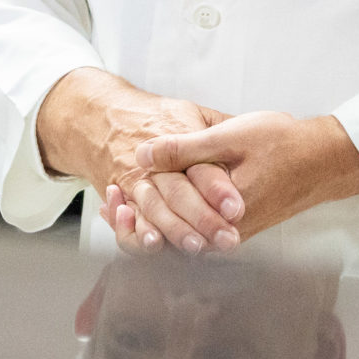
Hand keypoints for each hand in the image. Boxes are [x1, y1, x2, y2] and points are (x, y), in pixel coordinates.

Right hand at [33, 68, 241, 253]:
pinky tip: (153, 243)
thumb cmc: (157, 116)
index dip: (218, 188)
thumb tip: (255, 135)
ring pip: (155, 208)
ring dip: (176, 230)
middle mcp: (156, 163)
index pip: (201, 165)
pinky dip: (135, 232)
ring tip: (197, 246)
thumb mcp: (194, 113)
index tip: (237, 207)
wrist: (103, 115)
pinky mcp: (125, 197)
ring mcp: (138, 181)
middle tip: (227, 237)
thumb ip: (221, 127)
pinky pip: (129, 218)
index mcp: (177, 138)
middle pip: (178, 191)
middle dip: (203, 217)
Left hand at [114, 111, 358, 249]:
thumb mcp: (230, 137)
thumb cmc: (283, 144)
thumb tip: (143, 154)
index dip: (134, 221)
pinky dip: (173, 219)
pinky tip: (156, 202)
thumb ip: (186, 149)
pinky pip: (197, 231)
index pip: (168, 230)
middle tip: (108, 209)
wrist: (324, 159)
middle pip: (171, 241)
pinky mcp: (236, 226)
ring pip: (183, 237)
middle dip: (137, 226)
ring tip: (120, 208)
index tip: (110, 205)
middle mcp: (226, 234)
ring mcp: (232, 233)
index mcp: (221, 217)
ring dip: (153, 223)